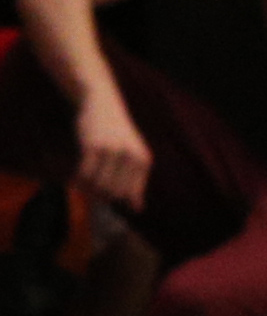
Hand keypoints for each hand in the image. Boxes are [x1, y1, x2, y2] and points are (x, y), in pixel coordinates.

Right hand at [71, 98, 148, 215]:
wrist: (102, 104)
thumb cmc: (117, 134)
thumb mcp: (133, 155)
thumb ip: (135, 182)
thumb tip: (138, 210)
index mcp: (143, 160)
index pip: (129, 193)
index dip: (114, 200)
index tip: (102, 198)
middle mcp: (131, 156)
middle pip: (113, 192)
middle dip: (99, 196)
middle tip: (87, 192)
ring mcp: (112, 151)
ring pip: (98, 185)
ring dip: (86, 189)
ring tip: (80, 185)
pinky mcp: (93, 146)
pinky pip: (84, 174)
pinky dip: (78, 180)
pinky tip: (73, 179)